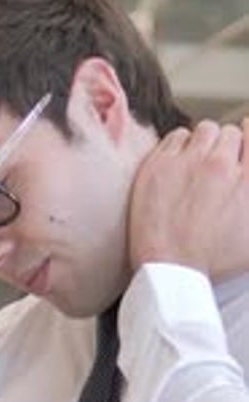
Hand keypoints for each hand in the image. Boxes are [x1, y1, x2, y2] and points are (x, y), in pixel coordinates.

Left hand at [129, 117, 248, 281]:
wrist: (169, 271)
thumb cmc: (212, 262)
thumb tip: (247, 183)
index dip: (248, 139)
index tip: (242, 145)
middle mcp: (222, 166)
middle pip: (229, 133)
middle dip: (225, 146)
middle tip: (215, 165)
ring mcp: (189, 163)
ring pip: (204, 130)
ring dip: (203, 143)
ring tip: (196, 164)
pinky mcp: (160, 165)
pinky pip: (176, 137)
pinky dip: (179, 146)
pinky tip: (177, 165)